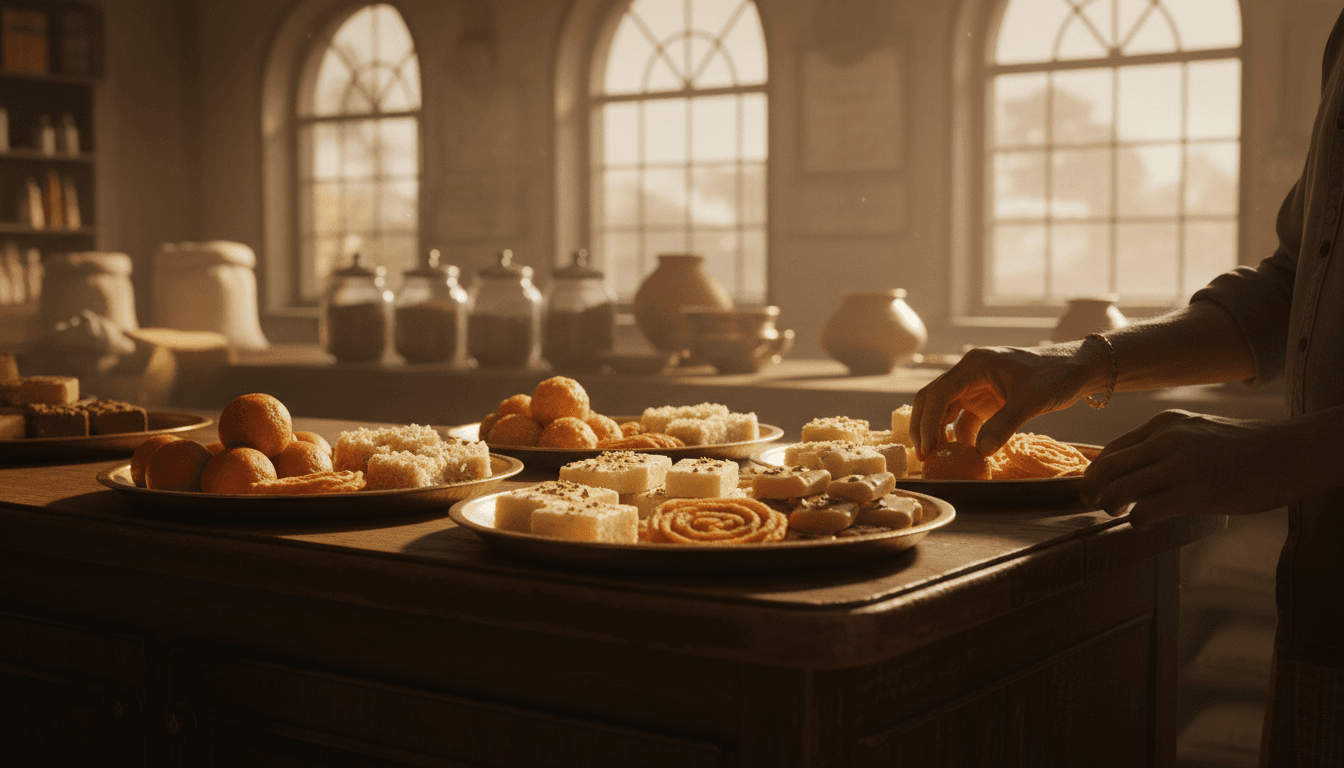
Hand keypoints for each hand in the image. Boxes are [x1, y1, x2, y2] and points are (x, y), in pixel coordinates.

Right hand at [911, 342, 1100, 458]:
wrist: (1078, 369)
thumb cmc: (1056, 376)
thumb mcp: (1031, 400)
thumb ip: (1005, 424)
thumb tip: (981, 452)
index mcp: (974, 366)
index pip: (938, 393)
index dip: (928, 422)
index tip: (927, 449)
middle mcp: (969, 375)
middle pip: (933, 401)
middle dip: (924, 428)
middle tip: (923, 457)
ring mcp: (976, 389)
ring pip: (945, 412)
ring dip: (939, 434)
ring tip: (938, 460)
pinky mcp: (987, 402)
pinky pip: (964, 421)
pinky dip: (960, 438)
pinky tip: (964, 456)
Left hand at [1080, 410, 1296, 529]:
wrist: (1286, 453)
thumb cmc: (1247, 449)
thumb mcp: (1198, 432)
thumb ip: (1169, 446)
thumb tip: (1143, 473)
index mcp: (1164, 423)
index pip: (1113, 449)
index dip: (1097, 471)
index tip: (1094, 485)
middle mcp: (1164, 440)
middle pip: (1106, 468)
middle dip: (1092, 489)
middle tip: (1092, 503)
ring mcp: (1176, 465)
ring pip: (1117, 489)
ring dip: (1110, 506)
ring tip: (1117, 513)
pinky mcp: (1191, 491)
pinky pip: (1144, 511)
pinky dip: (1137, 522)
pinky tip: (1145, 524)